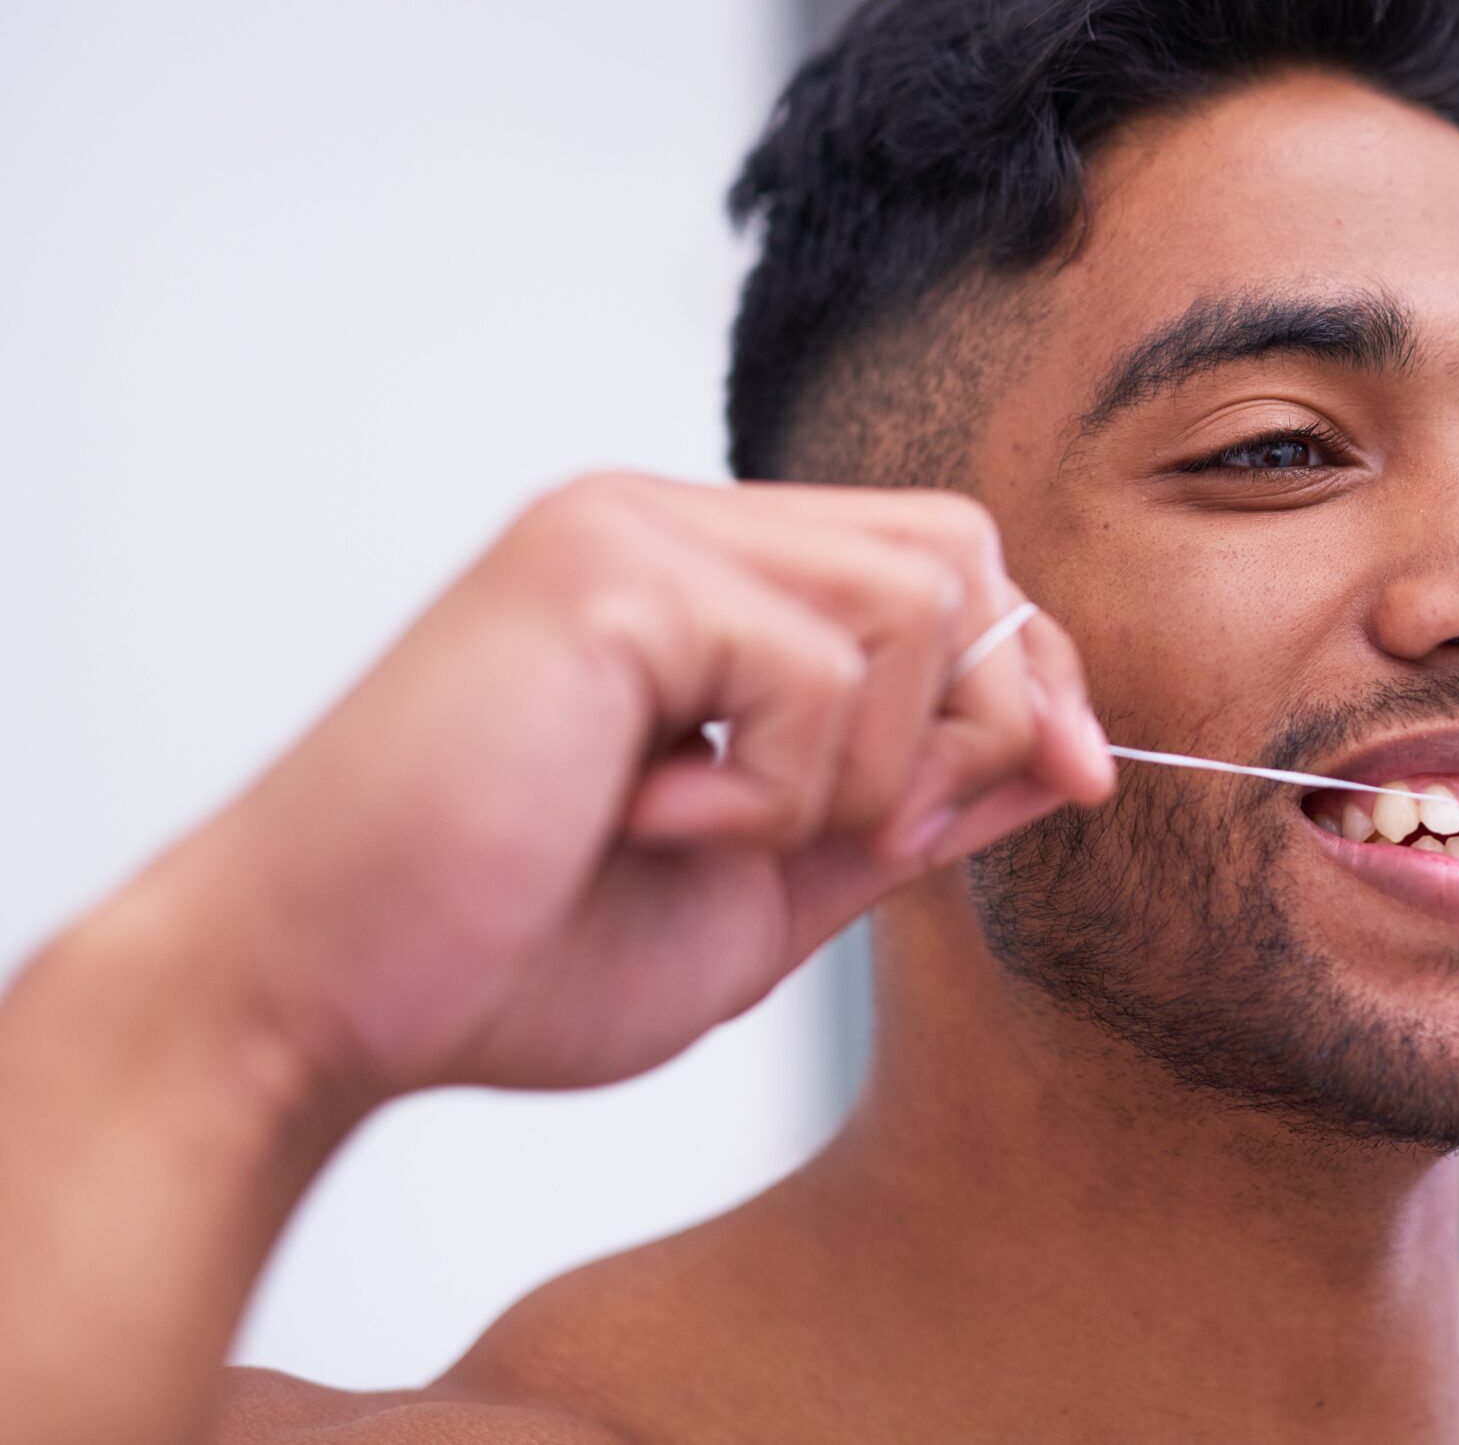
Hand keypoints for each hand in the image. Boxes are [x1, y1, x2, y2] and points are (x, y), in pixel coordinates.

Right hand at [110, 473, 1114, 1109]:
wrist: (318, 1001)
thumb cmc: (513, 950)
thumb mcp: (774, 882)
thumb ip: (914, 805)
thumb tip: (1068, 753)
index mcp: (707, 582)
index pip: (945, 562)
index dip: (1033, 668)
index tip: (1076, 775)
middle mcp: (672, 522)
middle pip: (959, 549)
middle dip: (977, 710)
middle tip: (862, 832)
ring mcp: (633, 530)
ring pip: (913, 602)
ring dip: (859, 768)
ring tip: (714, 831)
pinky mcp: (606, 571)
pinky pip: (815, 668)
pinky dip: (767, 790)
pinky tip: (641, 819)